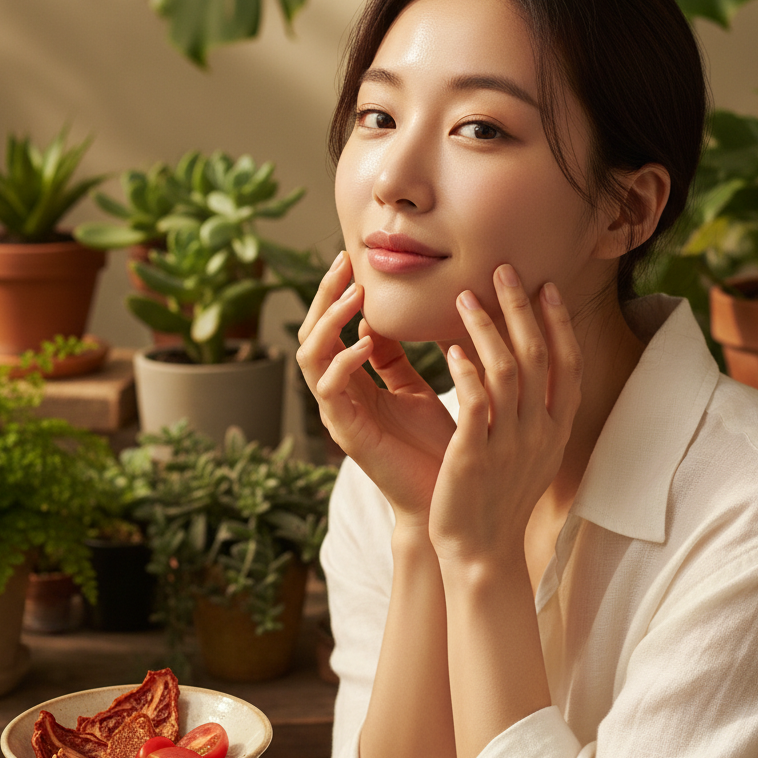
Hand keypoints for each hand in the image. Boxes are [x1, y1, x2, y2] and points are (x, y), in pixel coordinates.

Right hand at [296, 252, 456, 528]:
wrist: (448, 499)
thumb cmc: (437, 445)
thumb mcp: (416, 389)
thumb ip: (395, 358)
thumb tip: (380, 318)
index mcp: (354, 383)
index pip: (332, 326)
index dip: (337, 292)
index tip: (354, 259)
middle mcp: (339, 395)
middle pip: (312, 334)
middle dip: (325, 296)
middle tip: (344, 263)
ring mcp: (338, 415)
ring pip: (310, 357)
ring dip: (329, 322)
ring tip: (353, 294)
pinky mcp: (346, 434)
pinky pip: (330, 390)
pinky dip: (344, 362)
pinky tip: (366, 341)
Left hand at [428, 264, 581, 562]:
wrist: (481, 552)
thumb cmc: (500, 498)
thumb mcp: (528, 452)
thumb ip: (532, 411)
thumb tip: (526, 370)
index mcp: (556, 429)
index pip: (568, 365)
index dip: (559, 324)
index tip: (547, 288)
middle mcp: (540, 432)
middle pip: (538, 356)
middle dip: (521, 309)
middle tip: (504, 271)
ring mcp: (510, 443)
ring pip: (506, 371)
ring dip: (487, 328)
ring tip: (466, 297)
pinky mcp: (475, 455)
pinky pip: (476, 402)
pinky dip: (466, 370)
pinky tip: (451, 348)